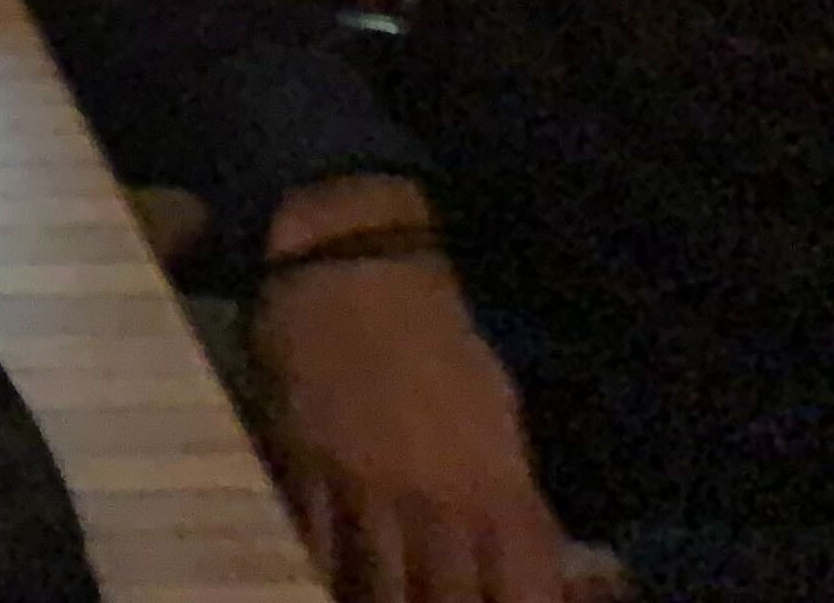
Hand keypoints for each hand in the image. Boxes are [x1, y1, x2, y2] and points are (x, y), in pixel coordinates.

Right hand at [251, 182, 569, 602]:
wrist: (351, 265)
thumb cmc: (436, 337)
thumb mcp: (500, 412)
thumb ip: (513, 496)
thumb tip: (529, 562)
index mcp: (497, 487)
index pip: (526, 593)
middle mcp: (437, 501)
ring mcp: (367, 490)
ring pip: (376, 592)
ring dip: (378, 602)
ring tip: (378, 600)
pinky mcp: (304, 472)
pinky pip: (313, 551)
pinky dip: (320, 575)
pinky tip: (320, 583)